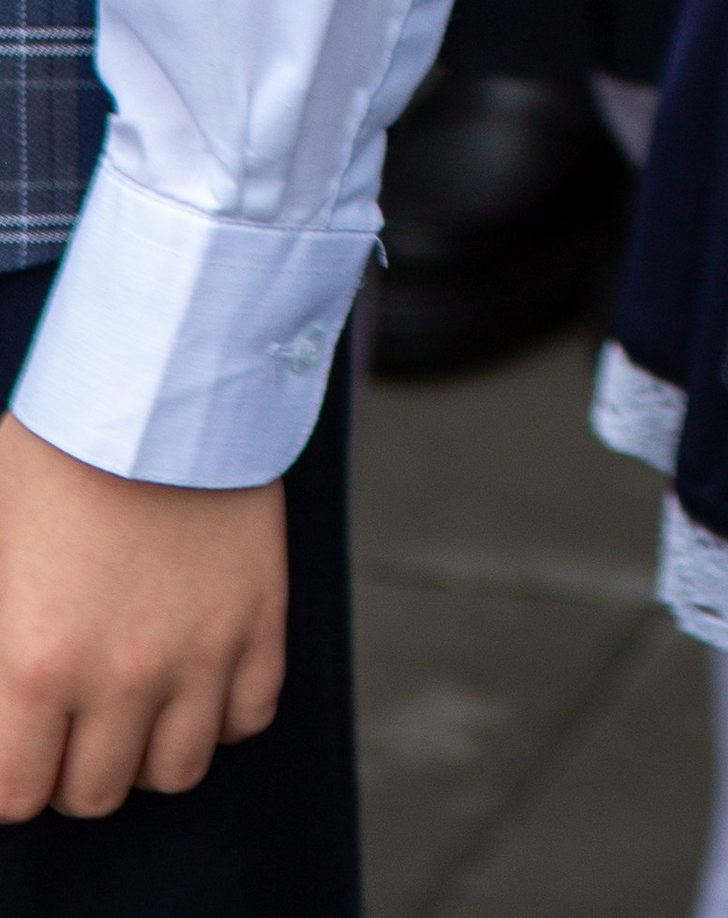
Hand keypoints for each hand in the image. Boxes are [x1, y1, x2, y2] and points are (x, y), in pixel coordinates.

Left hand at [0, 415, 284, 820]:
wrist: (164, 374)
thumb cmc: (61, 447)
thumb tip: (2, 675)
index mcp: (34, 662)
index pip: (16, 795)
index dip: (11, 774)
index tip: (16, 743)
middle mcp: (120, 677)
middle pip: (94, 793)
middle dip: (72, 767)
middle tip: (69, 720)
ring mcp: (200, 652)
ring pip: (175, 771)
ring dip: (148, 750)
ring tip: (135, 705)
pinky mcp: (261, 620)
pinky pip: (248, 717)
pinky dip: (221, 712)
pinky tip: (197, 675)